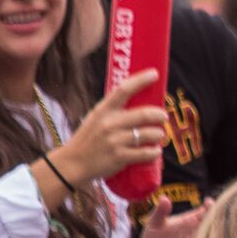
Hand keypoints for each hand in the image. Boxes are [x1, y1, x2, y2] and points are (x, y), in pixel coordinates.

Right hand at [56, 70, 166, 184]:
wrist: (73, 163)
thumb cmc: (89, 139)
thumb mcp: (96, 118)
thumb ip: (114, 110)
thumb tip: (142, 100)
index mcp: (103, 110)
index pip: (123, 90)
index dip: (140, 80)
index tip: (154, 74)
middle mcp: (109, 123)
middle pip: (144, 114)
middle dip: (160, 115)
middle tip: (163, 117)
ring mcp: (115, 141)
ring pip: (150, 134)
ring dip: (159, 134)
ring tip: (158, 135)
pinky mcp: (120, 157)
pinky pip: (147, 152)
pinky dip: (155, 152)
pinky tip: (154, 151)